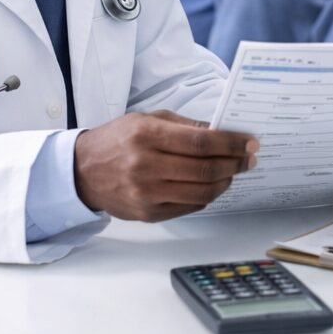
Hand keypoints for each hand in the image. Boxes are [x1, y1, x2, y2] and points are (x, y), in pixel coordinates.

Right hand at [73, 110, 257, 221]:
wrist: (82, 171)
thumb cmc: (118, 140)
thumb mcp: (148, 119)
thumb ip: (185, 126)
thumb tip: (221, 132)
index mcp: (147, 135)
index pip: (201, 142)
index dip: (231, 143)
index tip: (250, 143)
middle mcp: (146, 165)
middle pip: (205, 169)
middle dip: (235, 163)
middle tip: (249, 158)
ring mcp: (146, 193)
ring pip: (202, 192)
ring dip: (226, 182)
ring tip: (233, 172)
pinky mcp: (148, 214)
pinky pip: (190, 206)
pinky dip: (207, 196)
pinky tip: (213, 185)